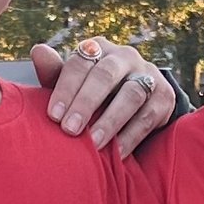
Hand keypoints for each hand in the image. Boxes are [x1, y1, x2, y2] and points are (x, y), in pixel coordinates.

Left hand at [31, 34, 178, 159]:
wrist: (138, 102)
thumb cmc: (94, 93)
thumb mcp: (73, 84)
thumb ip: (55, 73)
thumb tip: (38, 51)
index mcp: (98, 49)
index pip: (80, 62)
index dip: (66, 88)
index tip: (53, 116)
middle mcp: (124, 56)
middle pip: (105, 75)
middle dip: (86, 103)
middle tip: (70, 130)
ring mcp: (148, 74)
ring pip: (131, 94)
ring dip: (110, 121)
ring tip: (94, 144)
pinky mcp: (165, 96)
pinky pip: (148, 116)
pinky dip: (131, 136)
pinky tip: (117, 154)